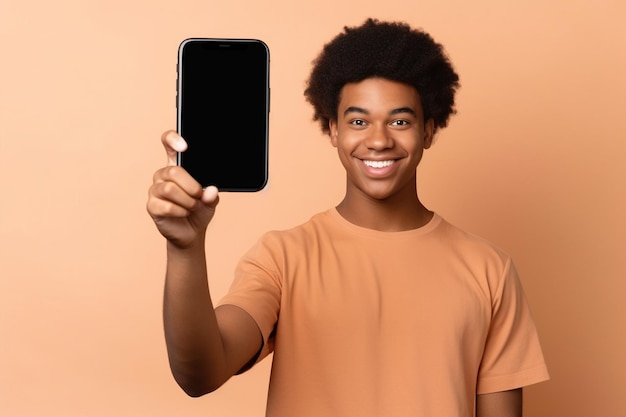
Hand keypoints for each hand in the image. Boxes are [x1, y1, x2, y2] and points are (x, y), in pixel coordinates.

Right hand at [147, 130, 218, 247]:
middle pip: (174, 171)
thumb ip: (212, 194)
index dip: (173, 139)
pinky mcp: (152, 206)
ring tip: (193, 206)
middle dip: (192, 186)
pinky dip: (181, 211)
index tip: (184, 146)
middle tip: (199, 196)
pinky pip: (166, 206)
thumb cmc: (199, 209)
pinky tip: (184, 213)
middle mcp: (162, 174)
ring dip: (187, 200)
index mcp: (176, 165)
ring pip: (170, 189)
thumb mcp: (211, 200)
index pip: (168, 143)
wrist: (192, 232)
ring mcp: (155, 190)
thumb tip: (211, 190)